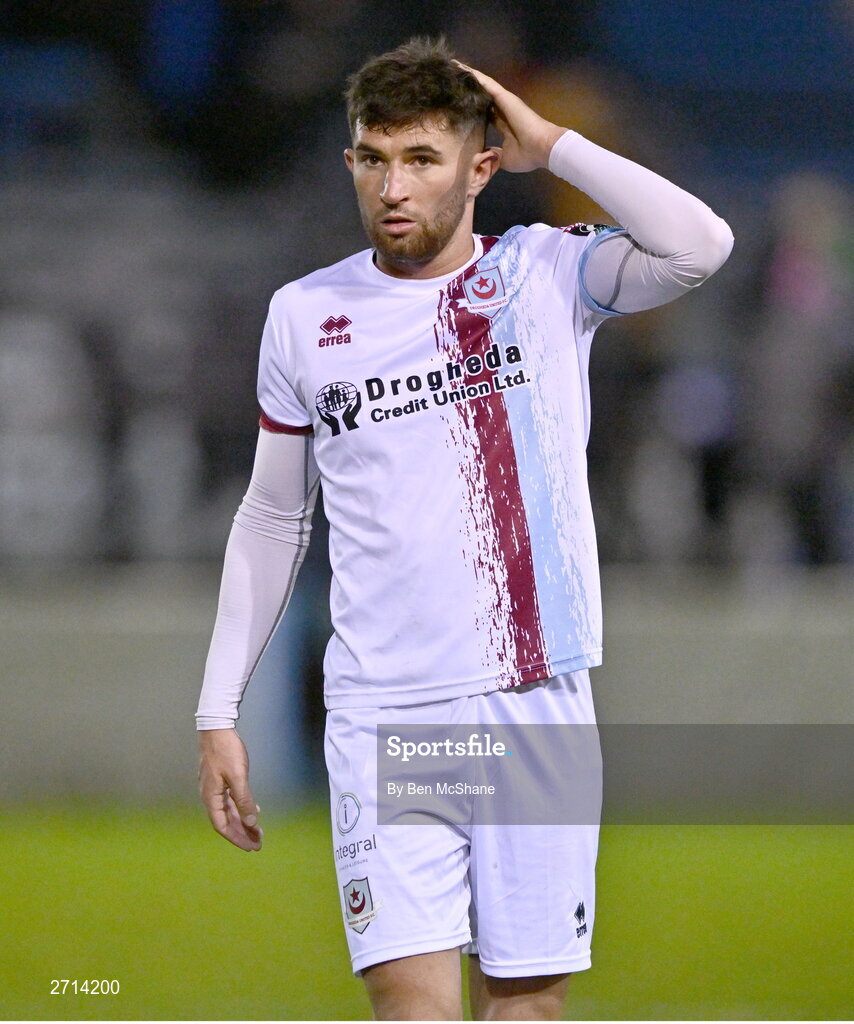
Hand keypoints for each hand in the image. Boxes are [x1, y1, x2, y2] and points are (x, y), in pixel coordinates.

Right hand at [198, 728, 262, 850]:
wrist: (217, 728)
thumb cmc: (226, 751)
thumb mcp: (238, 776)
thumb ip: (244, 800)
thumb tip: (251, 822)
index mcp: (211, 797)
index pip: (222, 826)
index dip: (236, 838)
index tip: (251, 846)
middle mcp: (210, 795)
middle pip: (226, 821)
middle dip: (242, 833)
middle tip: (258, 843)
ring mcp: (214, 788)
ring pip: (229, 811)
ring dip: (243, 821)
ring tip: (257, 831)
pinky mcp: (220, 780)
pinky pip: (230, 800)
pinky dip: (241, 807)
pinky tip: (253, 810)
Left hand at [456, 62, 566, 172]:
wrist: (542, 148)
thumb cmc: (527, 155)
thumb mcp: (504, 158)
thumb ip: (493, 154)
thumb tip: (482, 157)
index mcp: (503, 124)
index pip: (484, 113)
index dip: (473, 108)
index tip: (459, 105)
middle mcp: (503, 110)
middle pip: (482, 95)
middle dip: (468, 89)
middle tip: (452, 81)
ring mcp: (504, 101)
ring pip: (482, 85)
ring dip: (468, 76)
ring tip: (453, 66)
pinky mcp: (504, 96)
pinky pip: (486, 82)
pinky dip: (473, 75)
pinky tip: (460, 67)